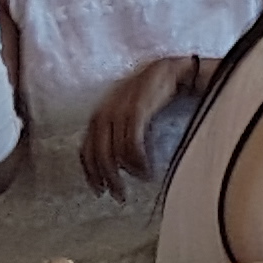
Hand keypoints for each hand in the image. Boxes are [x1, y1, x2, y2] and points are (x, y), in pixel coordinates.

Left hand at [79, 55, 199, 195]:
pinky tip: (147, 169)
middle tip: (118, 194)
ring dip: (127, 170)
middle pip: (98, 152)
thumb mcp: (131, 110)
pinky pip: (132, 142)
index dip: (90, 171)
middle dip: (107, 176)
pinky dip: (138, 160)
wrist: (176, 69)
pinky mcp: (137, 108)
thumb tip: (116, 161)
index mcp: (100, 111)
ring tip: (141, 179)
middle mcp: (105, 109)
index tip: (97, 189)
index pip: (86, 147)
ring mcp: (120, 108)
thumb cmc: (155, 92)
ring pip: (115, 150)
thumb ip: (119, 130)